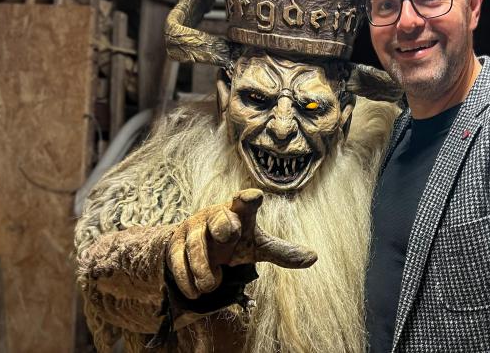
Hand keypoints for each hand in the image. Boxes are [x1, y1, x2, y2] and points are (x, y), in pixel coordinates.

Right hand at [166, 188, 316, 298]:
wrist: (195, 249)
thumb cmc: (233, 243)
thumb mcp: (256, 247)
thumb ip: (282, 252)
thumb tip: (314, 257)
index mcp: (239, 213)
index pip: (245, 202)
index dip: (248, 199)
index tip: (253, 197)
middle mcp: (215, 215)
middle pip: (219, 219)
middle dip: (223, 225)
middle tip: (228, 235)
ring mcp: (193, 228)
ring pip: (197, 246)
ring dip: (205, 269)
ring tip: (212, 284)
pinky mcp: (174, 243)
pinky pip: (177, 260)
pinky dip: (187, 278)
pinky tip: (195, 291)